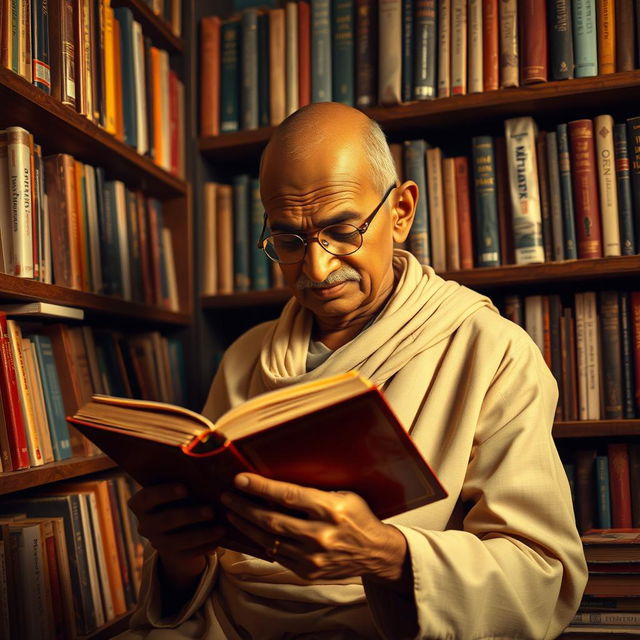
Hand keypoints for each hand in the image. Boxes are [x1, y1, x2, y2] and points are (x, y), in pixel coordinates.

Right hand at [128, 482, 224, 587]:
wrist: (175, 525)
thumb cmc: (179, 495)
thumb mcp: (175, 486)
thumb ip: (184, 478)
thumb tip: (208, 468)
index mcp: (141, 503)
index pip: (148, 497)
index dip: (165, 493)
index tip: (185, 488)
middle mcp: (144, 524)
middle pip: (166, 520)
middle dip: (190, 515)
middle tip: (211, 510)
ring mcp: (156, 542)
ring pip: (178, 540)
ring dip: (201, 535)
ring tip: (221, 529)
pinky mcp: (170, 555)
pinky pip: (187, 553)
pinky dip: (204, 547)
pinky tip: (219, 541)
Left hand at [221, 473, 407, 582]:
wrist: (375, 554)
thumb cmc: (358, 518)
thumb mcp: (344, 496)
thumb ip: (315, 492)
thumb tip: (280, 482)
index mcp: (330, 510)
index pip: (288, 496)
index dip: (261, 487)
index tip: (240, 479)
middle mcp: (320, 534)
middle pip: (272, 520)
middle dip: (244, 507)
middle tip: (227, 496)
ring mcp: (312, 557)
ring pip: (269, 540)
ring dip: (246, 526)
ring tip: (231, 513)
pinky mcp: (307, 571)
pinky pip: (276, 556)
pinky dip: (259, 542)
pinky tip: (249, 532)